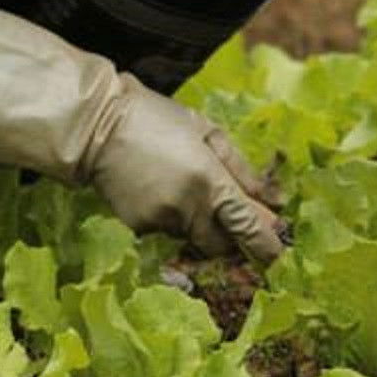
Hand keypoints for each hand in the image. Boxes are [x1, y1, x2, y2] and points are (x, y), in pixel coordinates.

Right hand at [0, 12, 283, 262]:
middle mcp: (188, 207)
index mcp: (209, 180)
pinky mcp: (139, 227)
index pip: (249, 225)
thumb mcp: (206, 131)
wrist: (96, 127)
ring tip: (181, 183)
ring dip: (199, 222)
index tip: (281, 258)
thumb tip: (272, 199)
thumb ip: (241, 168)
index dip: (268, 247)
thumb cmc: (156, 118)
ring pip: (193, 237)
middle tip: (229, 212)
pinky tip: (157, 187)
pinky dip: (171, 217)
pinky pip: (167, 231)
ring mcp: (161, 220)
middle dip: (231, 236)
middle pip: (223, 244)